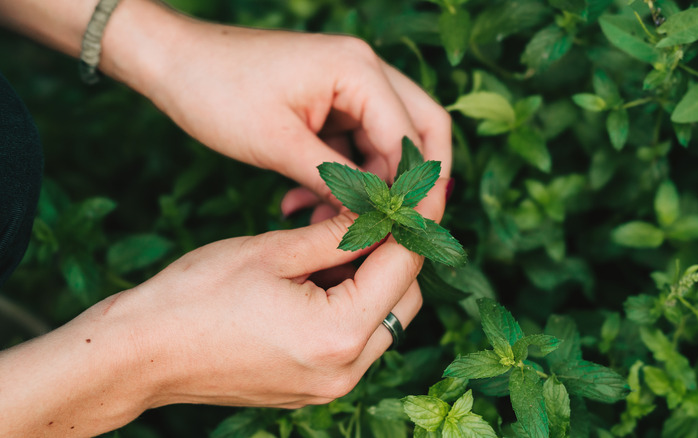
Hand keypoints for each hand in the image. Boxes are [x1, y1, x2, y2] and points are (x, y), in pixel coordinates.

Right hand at [0, 181, 447, 437]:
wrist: (141, 353)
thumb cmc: (196, 296)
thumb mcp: (274, 251)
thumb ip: (339, 234)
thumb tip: (381, 212)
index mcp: (339, 333)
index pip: (404, 268)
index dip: (413, 224)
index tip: (415, 194)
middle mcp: (345, 370)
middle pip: (404, 300)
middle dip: (394, 255)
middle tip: (368, 216)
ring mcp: (329, 386)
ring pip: (384, 322)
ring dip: (373, 282)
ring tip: (333, 246)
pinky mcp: (313, 389)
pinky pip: (355, 343)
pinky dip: (350, 307)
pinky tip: (319, 278)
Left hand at [131, 15, 451, 217]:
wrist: (172, 62)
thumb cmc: (217, 91)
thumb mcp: (278, 144)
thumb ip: (336, 181)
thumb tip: (375, 218)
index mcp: (358, 70)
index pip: (410, 137)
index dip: (414, 189)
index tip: (406, 233)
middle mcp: (364, 71)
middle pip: (419, 131)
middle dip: (410, 183)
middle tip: (397, 228)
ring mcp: (348, 85)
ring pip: (385, 143)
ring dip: (367, 185)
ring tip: (323, 220)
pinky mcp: (330, 101)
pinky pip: (354, 144)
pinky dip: (341, 176)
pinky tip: (305, 203)